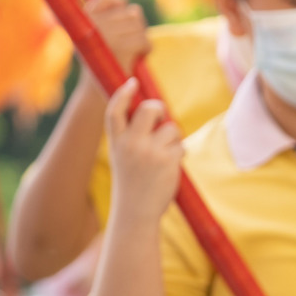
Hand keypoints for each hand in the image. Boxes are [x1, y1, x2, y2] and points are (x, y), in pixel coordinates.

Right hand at [85, 0, 150, 72]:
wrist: (96, 91)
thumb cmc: (101, 62)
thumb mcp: (95, 37)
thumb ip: (105, 18)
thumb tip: (127, 3)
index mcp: (84, 19)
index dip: (120, 1)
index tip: (123, 11)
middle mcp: (93, 24)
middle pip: (132, 12)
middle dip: (136, 27)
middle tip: (128, 43)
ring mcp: (106, 35)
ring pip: (140, 25)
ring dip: (141, 38)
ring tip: (131, 50)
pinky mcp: (120, 48)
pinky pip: (144, 40)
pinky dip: (146, 49)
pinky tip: (137, 57)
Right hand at [105, 80, 182, 221]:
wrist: (135, 213)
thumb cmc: (132, 184)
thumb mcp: (124, 158)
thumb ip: (134, 137)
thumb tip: (156, 112)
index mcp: (116, 143)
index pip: (114, 112)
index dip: (123, 94)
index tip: (132, 83)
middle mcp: (130, 144)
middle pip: (149, 109)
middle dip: (159, 109)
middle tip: (161, 116)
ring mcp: (149, 151)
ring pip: (171, 128)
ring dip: (173, 139)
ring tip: (163, 157)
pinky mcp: (167, 160)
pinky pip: (181, 146)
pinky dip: (179, 154)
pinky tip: (169, 168)